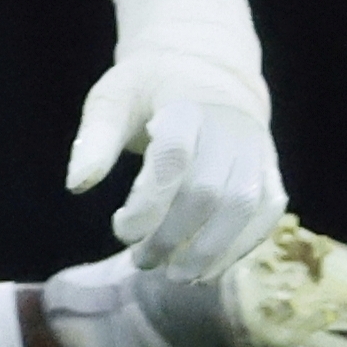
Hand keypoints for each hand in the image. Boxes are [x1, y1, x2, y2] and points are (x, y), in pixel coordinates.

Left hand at [66, 0, 276, 277]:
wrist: (206, 69)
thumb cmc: (147, 89)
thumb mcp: (112, 99)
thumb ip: (94, 140)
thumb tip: (77, 185)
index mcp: (188, 104)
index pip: (174, 157)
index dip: (148, 200)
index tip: (119, 228)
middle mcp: (231, 127)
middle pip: (211, 190)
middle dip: (175, 234)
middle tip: (140, 260)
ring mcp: (257, 149)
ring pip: (247, 206)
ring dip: (212, 249)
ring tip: (176, 276)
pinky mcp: (269, 169)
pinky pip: (267, 211)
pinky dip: (242, 244)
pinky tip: (208, 269)